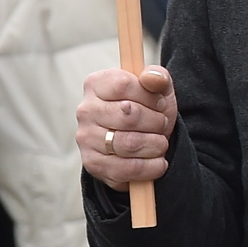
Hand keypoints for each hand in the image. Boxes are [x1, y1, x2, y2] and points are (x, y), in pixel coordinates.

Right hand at [77, 65, 176, 190]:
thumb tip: (153, 77)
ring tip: (159, 142)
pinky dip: (152, 166)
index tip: (159, 102)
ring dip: (157, 144)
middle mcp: (85, 110)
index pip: (124, 85)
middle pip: (130, 115)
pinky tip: (158, 161)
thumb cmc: (148, 110)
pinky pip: (128, 168)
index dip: (150, 96)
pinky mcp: (93, 164)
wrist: (142, 141)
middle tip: (162, 124)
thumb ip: (158, 77)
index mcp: (96, 85)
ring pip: (130, 143)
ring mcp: (86, 138)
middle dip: (157, 122)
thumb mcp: (158, 90)